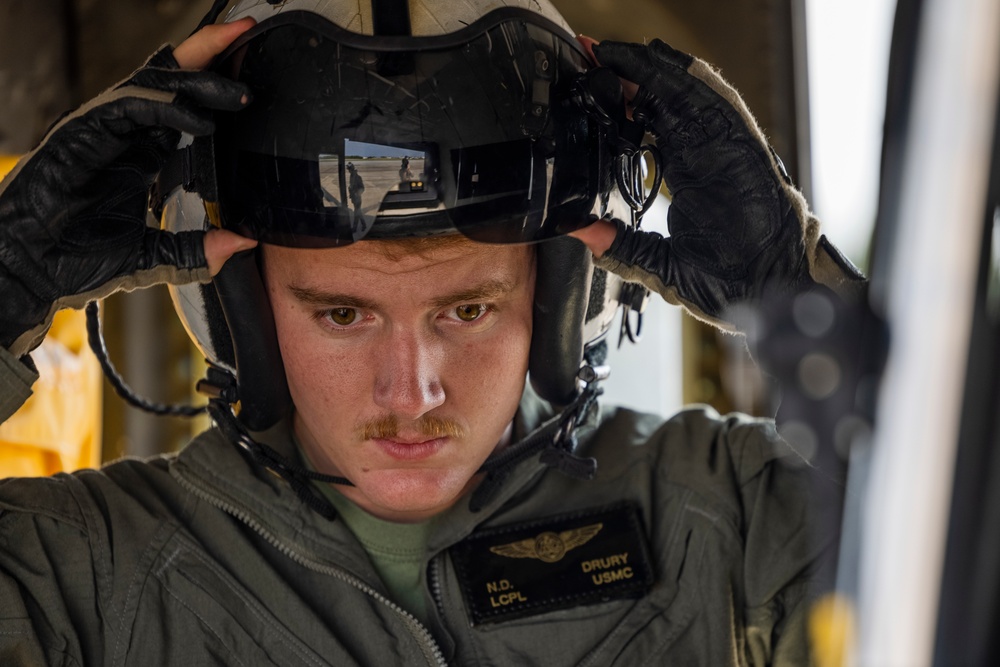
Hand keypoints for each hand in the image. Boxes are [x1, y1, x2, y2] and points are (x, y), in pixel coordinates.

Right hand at [0, 19, 257, 357]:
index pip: (183, 106)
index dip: (214, 87)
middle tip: (248, 35)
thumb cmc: (75, 260)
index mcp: (141, 153)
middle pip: (170, 78)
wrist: (28, 271)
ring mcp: (102, 128)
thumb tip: (244, 244)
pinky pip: (131, 105)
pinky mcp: (84, 132)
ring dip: (199, 80)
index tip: (252, 80)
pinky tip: (201, 122)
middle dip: (210, 54)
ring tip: (240, 94)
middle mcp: (123, 133)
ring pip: (154, 83)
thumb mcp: (153, 257)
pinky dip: (169, 108)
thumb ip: (198, 251)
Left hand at [571, 39, 863, 328]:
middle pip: (663, 104)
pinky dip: (696, 86)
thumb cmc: (730, 282)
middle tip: (592, 58)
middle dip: (629, 79)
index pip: (649, 129)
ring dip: (653, 74)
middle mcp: (704, 156)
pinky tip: (669, 67)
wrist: (769, 294)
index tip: (592, 89)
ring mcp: (724, 149)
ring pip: (688, 97)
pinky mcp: (744, 150)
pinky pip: (721, 108)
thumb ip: (622, 249)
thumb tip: (584, 236)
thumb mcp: (660, 265)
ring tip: (618, 54)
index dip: (622, 107)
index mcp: (686, 176)